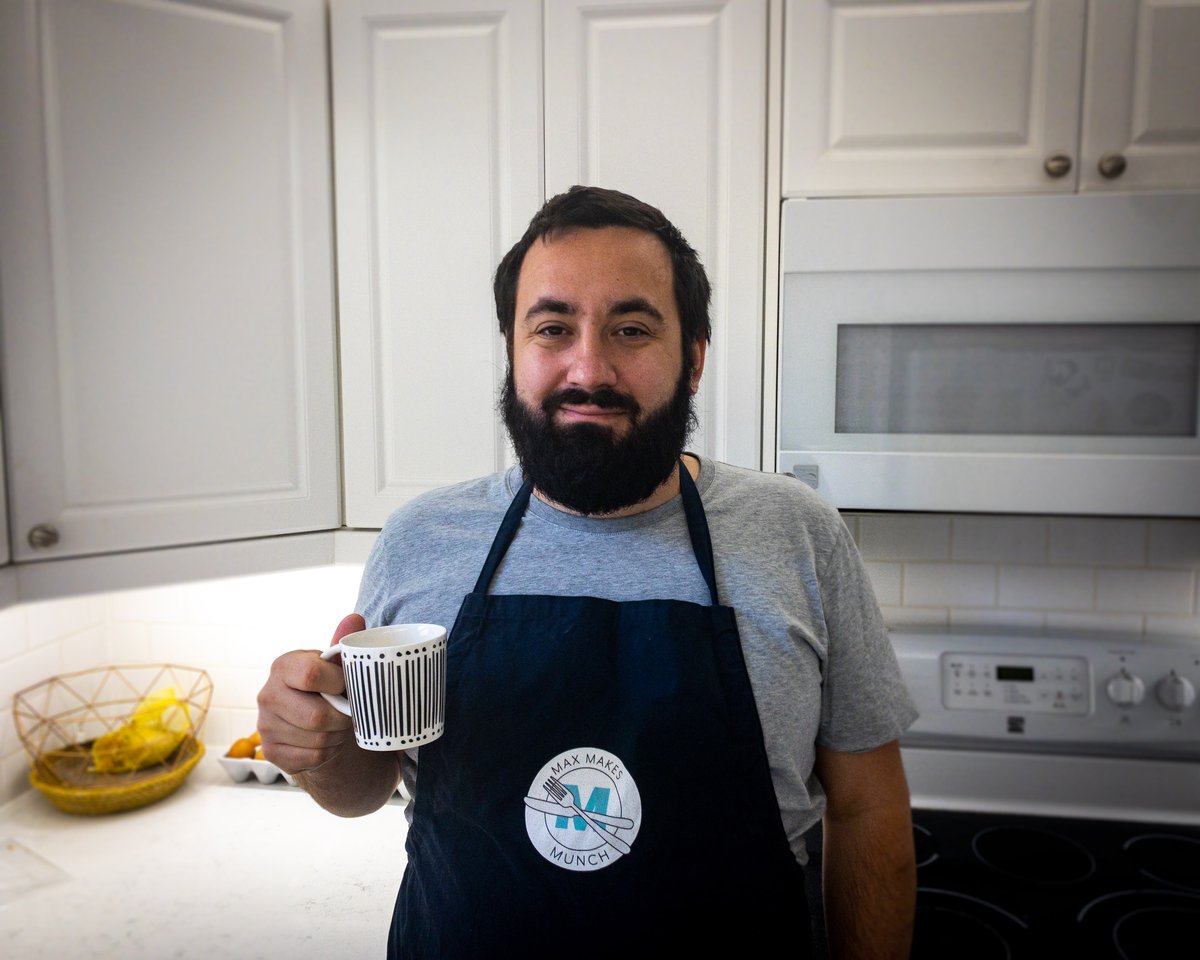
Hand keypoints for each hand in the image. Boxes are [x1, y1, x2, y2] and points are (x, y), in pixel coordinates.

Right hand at [256, 613, 363, 774]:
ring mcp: (265, 725)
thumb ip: (343, 645)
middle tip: (349, 712)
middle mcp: (267, 694)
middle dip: (343, 717)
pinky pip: (312, 758)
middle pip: (316, 716)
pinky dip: (327, 752)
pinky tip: (326, 740)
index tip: (347, 685)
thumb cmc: (326, 687)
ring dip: (337, 735)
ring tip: (338, 725)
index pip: (311, 674)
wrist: (311, 722)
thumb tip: (355, 619)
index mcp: (282, 666)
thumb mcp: (334, 665)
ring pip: (317, 739)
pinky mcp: (270, 752)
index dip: (338, 683)